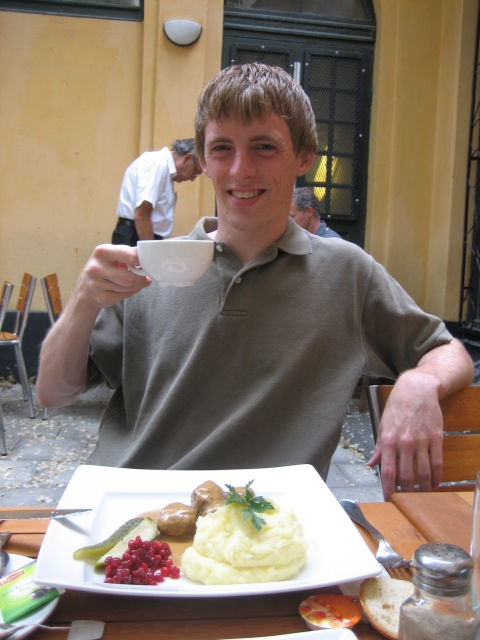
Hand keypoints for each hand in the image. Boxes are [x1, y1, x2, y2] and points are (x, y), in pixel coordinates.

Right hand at [77, 244, 151, 308]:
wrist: (86, 286)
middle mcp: (96, 268)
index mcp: (102, 252)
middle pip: (130, 277)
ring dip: (137, 285)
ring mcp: (97, 285)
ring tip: (137, 281)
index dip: (141, 260)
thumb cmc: (105, 266)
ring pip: (129, 288)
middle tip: (143, 275)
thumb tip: (148, 259)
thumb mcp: (113, 254)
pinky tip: (128, 288)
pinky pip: (124, 296)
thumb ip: (129, 253)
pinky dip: (130, 292)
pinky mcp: (101, 298)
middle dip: (140, 277)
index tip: (143, 263)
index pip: (130, 256)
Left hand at [367, 370, 443, 499]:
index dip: (388, 488)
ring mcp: (422, 441)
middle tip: (405, 501)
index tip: (388, 499)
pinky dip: (436, 477)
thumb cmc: (398, 406)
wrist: (418, 389)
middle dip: (406, 493)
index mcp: (389, 440)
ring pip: (423, 473)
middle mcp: (405, 443)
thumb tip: (371, 464)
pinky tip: (433, 484)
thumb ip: (379, 447)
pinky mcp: (436, 438)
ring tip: (420, 497)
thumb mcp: (383, 424)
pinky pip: (437, 463)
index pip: (387, 471)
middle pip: (406, 476)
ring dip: (422, 488)